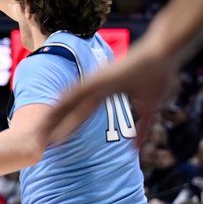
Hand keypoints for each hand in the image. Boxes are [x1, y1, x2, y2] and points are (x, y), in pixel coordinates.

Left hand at [46, 34, 180, 143]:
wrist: (163, 52)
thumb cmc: (158, 76)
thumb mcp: (151, 109)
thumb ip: (142, 129)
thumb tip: (135, 151)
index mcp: (104, 94)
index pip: (81, 115)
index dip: (67, 128)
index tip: (54, 142)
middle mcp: (96, 87)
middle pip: (70, 110)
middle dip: (55, 125)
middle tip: (39, 140)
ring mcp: (97, 81)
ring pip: (71, 101)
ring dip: (55, 115)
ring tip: (39, 129)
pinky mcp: (101, 77)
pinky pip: (80, 90)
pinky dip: (67, 100)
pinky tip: (53, 107)